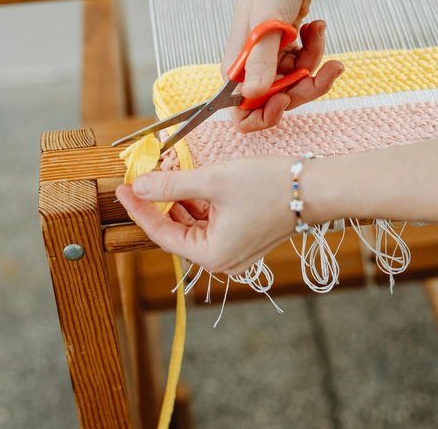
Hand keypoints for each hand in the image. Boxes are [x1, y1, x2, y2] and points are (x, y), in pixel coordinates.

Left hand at [116, 157, 298, 273]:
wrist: (314, 188)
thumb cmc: (269, 186)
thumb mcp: (213, 181)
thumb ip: (172, 186)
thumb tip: (139, 186)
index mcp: (211, 255)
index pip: (161, 233)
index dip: (139, 208)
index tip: (123, 188)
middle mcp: (221, 261)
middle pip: (176, 231)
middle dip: (159, 204)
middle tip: (142, 178)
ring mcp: (233, 252)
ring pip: (193, 226)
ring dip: (179, 202)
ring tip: (166, 177)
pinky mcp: (243, 240)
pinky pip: (210, 224)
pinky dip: (198, 206)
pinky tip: (191, 185)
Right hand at [224, 0, 343, 132]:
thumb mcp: (268, 23)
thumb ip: (260, 60)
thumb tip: (250, 95)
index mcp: (236, 68)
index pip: (241, 115)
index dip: (264, 116)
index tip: (285, 101)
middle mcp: (250, 70)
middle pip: (277, 103)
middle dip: (304, 88)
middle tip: (325, 70)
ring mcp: (269, 62)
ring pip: (296, 85)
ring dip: (313, 62)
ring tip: (317, 31)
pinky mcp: (286, 52)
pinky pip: (305, 67)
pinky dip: (315, 49)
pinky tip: (315, 25)